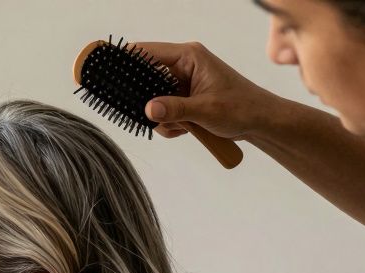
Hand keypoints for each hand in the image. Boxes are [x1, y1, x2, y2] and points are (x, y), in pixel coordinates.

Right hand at [133, 41, 281, 141]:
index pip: (147, 52)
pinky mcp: (183, 97)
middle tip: (159, 116)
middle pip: (145, 80)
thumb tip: (147, 109)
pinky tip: (188, 128)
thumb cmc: (242, 108)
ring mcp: (182, 82)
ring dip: (164, 118)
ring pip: (153, 100)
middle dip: (149, 102)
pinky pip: (162, 110)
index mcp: (189, 57)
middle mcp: (183, 65)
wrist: (260, 122)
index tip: (104, 69)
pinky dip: (170, 124)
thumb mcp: (205, 110)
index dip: (124, 60)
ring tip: (185, 125)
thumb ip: (174, 109)